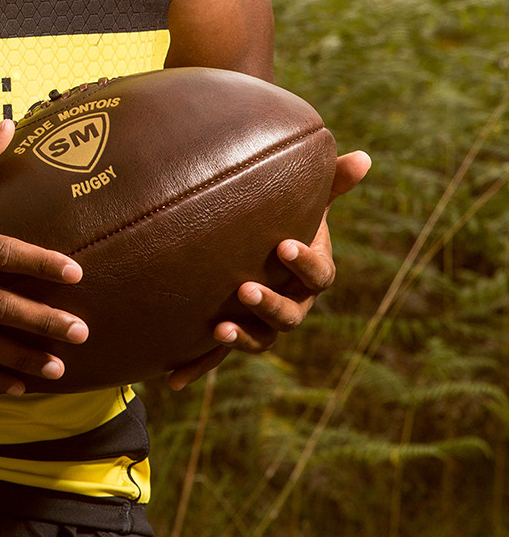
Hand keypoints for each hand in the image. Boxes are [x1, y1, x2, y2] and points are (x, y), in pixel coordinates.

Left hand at [167, 149, 371, 389]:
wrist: (258, 245)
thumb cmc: (288, 217)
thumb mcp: (307, 200)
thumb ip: (331, 182)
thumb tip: (364, 157)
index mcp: (312, 274)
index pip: (318, 274)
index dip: (304, 262)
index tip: (283, 245)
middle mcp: (294, 304)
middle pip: (290, 315)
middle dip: (270, 305)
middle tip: (245, 288)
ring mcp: (263, 324)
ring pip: (261, 340)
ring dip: (242, 338)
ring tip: (220, 329)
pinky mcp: (233, 332)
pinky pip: (217, 356)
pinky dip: (197, 366)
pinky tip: (171, 379)